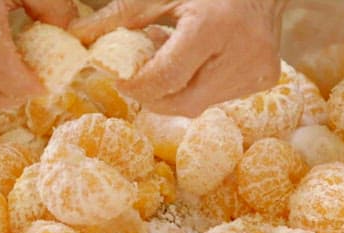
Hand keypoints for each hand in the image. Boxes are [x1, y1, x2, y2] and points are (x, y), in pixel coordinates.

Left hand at [70, 0, 286, 116]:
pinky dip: (199, 86)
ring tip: (175, 59)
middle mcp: (243, 53)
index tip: (122, 79)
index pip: (168, 78)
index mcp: (215, 26)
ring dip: (177, 90)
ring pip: (200, 104)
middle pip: (184, 102)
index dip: (138, 86)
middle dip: (154, 96)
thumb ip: (119, 18)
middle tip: (141, 78)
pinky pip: (219, 98)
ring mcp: (258, 70)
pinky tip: (198, 63)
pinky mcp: (266, 79)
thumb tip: (77, 36)